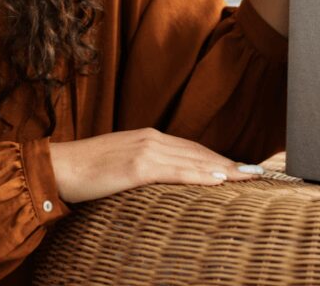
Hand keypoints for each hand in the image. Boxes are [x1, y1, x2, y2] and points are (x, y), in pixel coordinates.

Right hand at [48, 128, 264, 202]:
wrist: (60, 167)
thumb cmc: (89, 170)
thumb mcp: (123, 165)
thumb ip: (147, 168)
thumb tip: (167, 182)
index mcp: (149, 138)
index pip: (193, 149)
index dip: (221, 158)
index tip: (244, 168)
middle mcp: (151, 139)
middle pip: (200, 152)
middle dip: (231, 163)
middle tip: (259, 172)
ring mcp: (144, 151)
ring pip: (193, 160)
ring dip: (225, 168)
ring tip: (250, 176)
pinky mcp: (136, 166)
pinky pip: (176, 172)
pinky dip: (200, 174)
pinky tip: (220, 179)